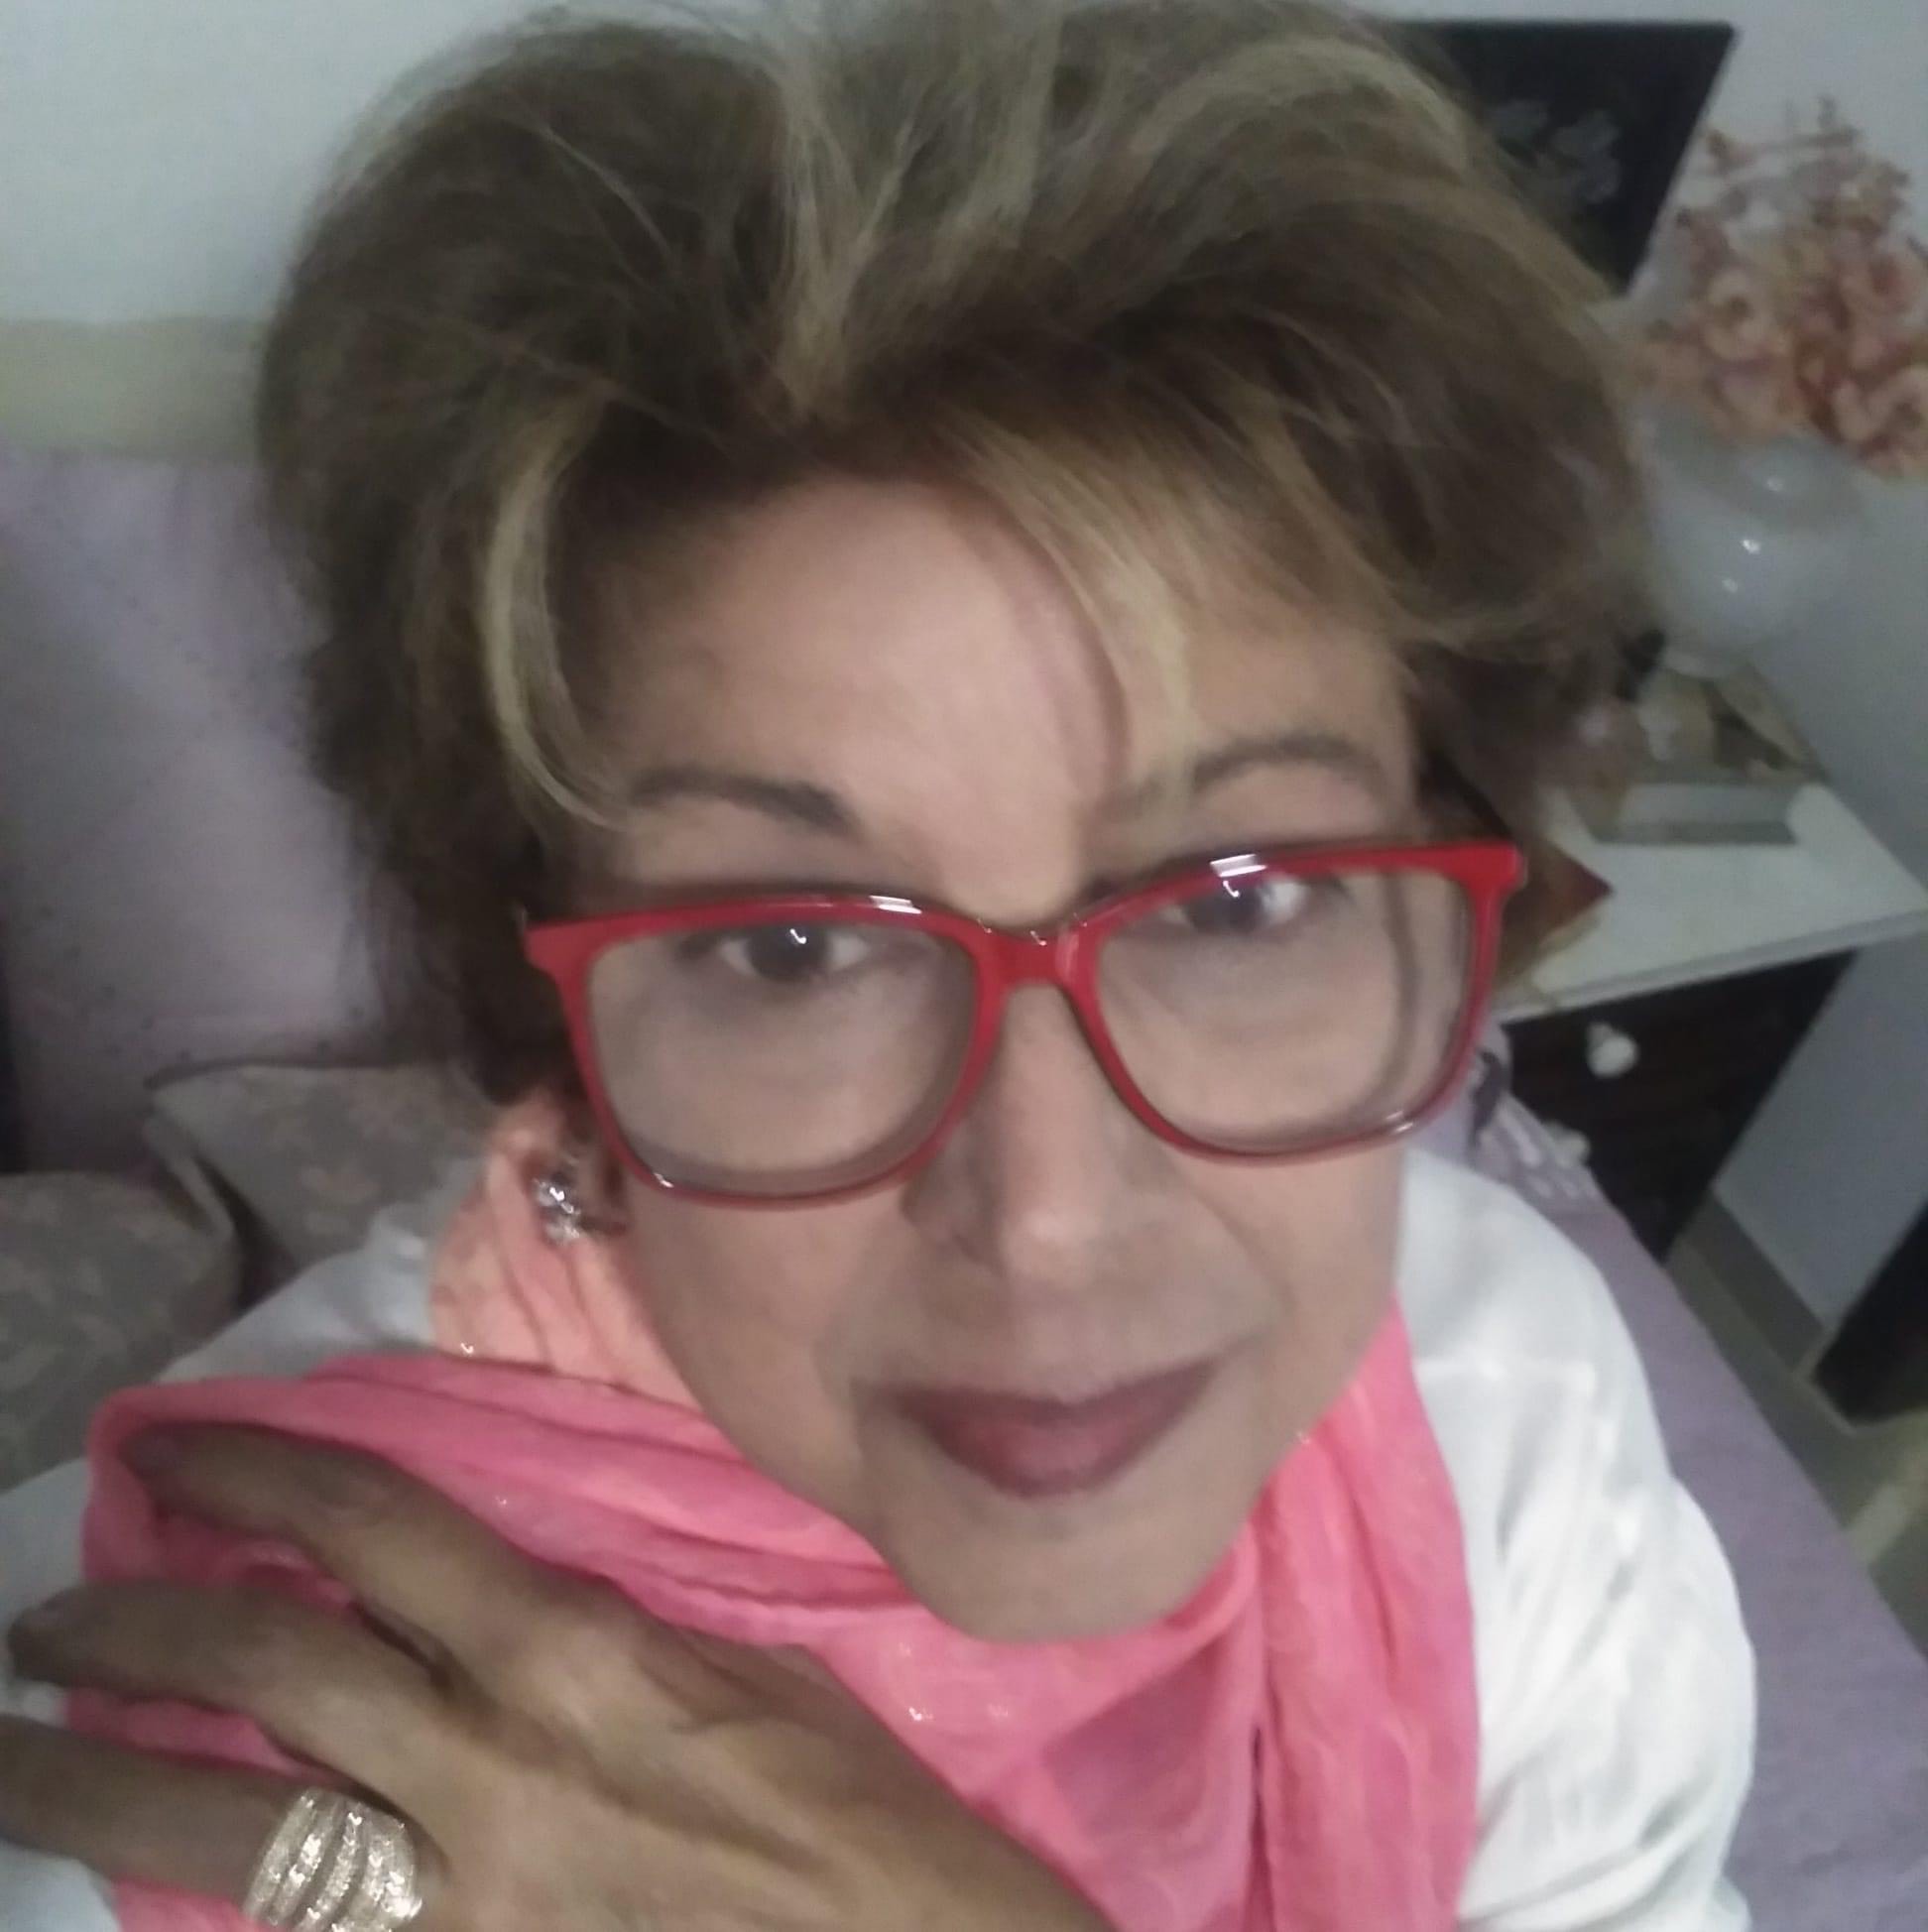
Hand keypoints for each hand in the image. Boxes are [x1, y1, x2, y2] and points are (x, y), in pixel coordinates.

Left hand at [1, 1428, 1108, 1930]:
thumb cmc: (842, 1807)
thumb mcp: (730, 1676)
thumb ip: (590, 1637)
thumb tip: (479, 1605)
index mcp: (575, 1652)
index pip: (376, 1530)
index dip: (255, 1477)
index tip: (173, 1453)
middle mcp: (491, 1761)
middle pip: (270, 1668)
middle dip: (135, 1629)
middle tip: (52, 1617)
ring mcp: (456, 1895)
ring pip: (228, 1823)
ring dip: (97, 1778)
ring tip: (20, 1742)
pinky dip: (201, 1904)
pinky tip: (144, 1883)